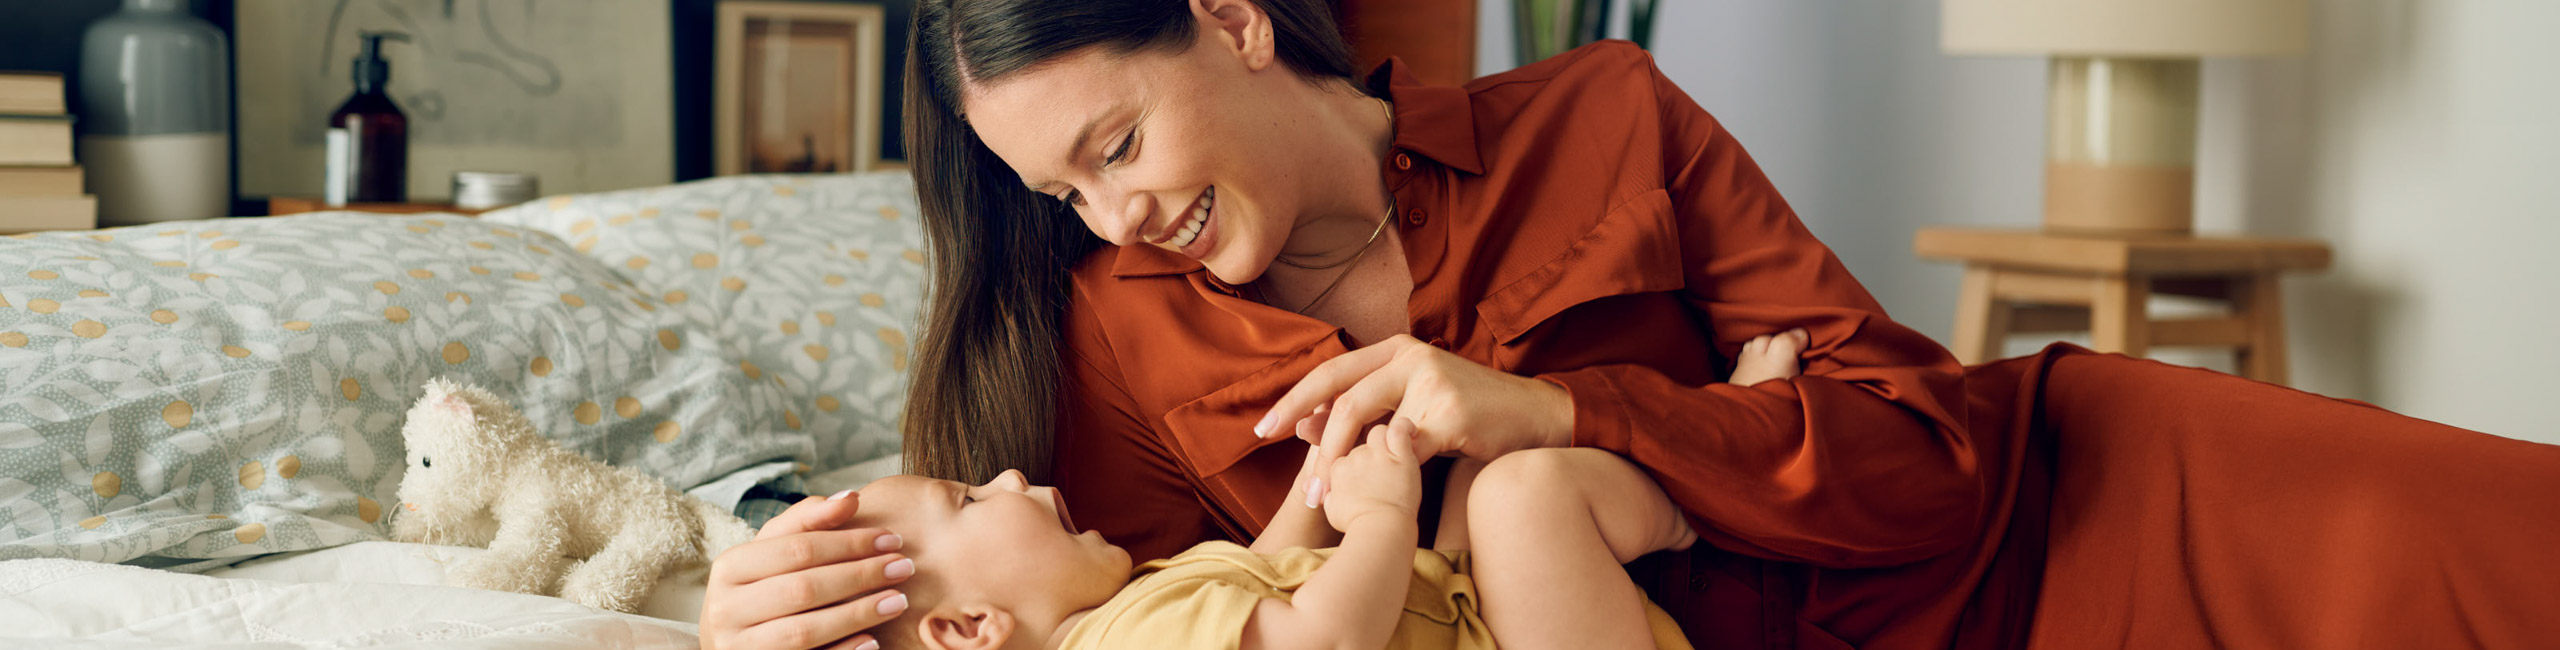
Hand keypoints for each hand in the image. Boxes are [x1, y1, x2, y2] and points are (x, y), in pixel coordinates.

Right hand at [701, 492, 913, 649]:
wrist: (733, 642)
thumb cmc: (762, 587)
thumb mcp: (774, 550)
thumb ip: (808, 521)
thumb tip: (851, 498)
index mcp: (729, 568)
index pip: (797, 549)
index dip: (849, 543)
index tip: (892, 538)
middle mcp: (725, 609)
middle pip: (802, 589)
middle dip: (859, 576)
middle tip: (904, 567)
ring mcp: (738, 647)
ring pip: (804, 631)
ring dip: (857, 614)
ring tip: (898, 601)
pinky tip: (873, 640)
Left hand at [1258, 335, 1573, 502]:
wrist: (1537, 417)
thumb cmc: (1471, 415)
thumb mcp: (1412, 406)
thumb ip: (1366, 412)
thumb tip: (1305, 426)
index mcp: (1396, 350)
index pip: (1331, 370)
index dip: (1294, 398)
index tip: (1264, 427)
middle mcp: (1410, 356)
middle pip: (1339, 390)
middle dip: (1298, 422)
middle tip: (1270, 450)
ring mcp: (1430, 381)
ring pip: (1364, 420)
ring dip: (1334, 459)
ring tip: (1318, 493)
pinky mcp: (1449, 411)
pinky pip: (1401, 448)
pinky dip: (1379, 473)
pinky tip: (1367, 495)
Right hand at [1320, 418, 1424, 533]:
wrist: (1380, 528)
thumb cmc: (1357, 524)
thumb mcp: (1332, 511)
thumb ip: (1329, 496)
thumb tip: (1324, 493)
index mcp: (1338, 468)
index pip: (1344, 454)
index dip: (1355, 466)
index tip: (1365, 477)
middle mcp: (1355, 456)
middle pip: (1361, 444)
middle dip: (1369, 455)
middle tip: (1381, 472)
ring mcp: (1377, 454)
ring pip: (1377, 432)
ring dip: (1384, 440)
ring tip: (1393, 453)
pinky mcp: (1399, 456)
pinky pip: (1400, 429)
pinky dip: (1405, 427)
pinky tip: (1410, 431)